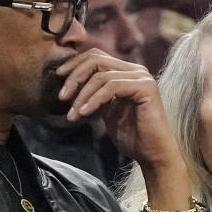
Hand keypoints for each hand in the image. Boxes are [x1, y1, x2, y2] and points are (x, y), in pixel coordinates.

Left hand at [56, 49, 192, 209]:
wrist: (152, 154)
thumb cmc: (131, 136)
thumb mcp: (106, 111)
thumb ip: (95, 95)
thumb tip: (70, 85)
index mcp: (127, 72)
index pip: (96, 56)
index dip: (75, 64)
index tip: (58, 78)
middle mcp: (136, 70)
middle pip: (97, 60)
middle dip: (75, 77)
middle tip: (62, 97)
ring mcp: (142, 78)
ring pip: (101, 75)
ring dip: (82, 95)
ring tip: (73, 114)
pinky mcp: (145, 88)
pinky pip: (112, 87)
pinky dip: (94, 99)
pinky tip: (85, 113)